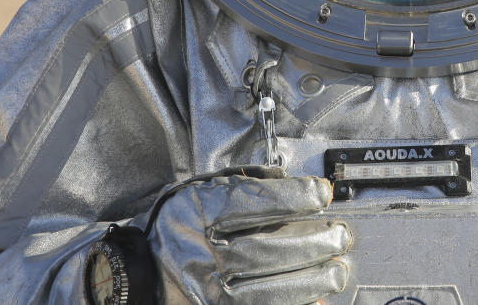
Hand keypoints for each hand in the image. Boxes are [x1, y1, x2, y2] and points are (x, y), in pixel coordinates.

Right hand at [147, 166, 350, 303]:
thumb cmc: (179, 228)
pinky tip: (315, 299)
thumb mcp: (202, 192)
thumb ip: (246, 184)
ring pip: (269, 291)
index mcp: (199, 215)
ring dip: (311, 281)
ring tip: (337, 271)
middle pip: (268, 250)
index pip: (253, 203)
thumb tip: (294, 183)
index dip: (294, 197)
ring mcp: (207, 293)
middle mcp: (202, 256)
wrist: (138, 274)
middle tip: (340, 236)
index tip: (322, 193)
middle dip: (313, 244)